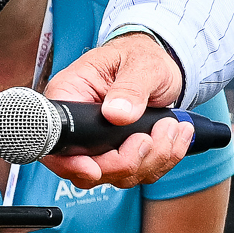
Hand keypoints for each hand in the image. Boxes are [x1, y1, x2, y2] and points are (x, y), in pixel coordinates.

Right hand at [40, 29, 190, 190]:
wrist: (156, 65)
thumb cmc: (139, 56)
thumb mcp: (139, 64)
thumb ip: (130, 88)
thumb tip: (116, 114)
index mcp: (70, 97)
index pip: (58, 142)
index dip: (72, 164)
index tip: (93, 168)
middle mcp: (80, 126)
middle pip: (89, 170)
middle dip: (127, 161)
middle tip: (150, 136)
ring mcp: (100, 145)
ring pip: (119, 176)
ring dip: (153, 158)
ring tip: (171, 127)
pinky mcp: (121, 154)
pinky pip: (141, 173)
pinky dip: (164, 159)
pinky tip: (176, 137)